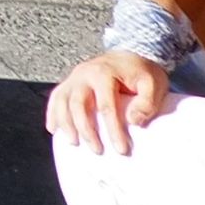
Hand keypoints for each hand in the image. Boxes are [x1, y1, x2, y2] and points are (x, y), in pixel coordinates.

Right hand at [51, 51, 180, 151]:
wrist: (129, 54)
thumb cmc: (141, 72)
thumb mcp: (152, 84)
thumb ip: (146, 103)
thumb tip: (133, 121)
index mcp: (104, 73)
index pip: (106, 106)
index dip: (113, 129)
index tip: (121, 149)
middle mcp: (84, 74)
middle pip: (78, 105)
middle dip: (86, 130)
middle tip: (97, 149)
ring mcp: (74, 77)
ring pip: (62, 101)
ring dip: (66, 123)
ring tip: (74, 142)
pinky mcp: (70, 82)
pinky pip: (56, 97)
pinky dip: (52, 113)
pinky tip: (53, 128)